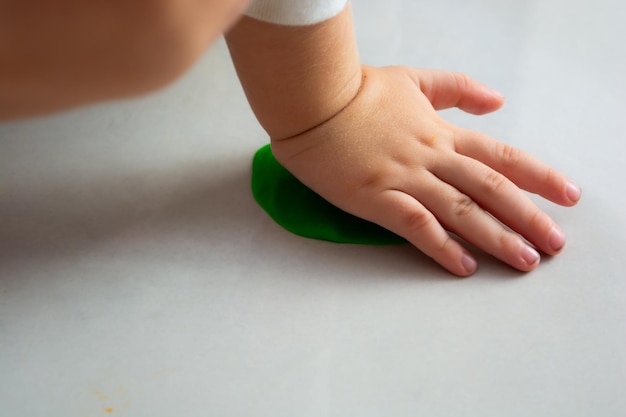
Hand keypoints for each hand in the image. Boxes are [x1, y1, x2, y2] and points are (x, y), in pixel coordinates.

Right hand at [271, 65, 580, 276]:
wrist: (312, 101)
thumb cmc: (358, 91)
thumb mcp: (414, 79)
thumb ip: (457, 87)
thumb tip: (497, 100)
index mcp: (440, 132)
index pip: (500, 156)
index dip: (539, 176)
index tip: (567, 195)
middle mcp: (431, 157)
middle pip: (490, 189)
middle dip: (528, 217)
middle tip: (555, 244)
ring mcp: (405, 178)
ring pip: (461, 210)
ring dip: (496, 237)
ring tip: (524, 260)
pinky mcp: (376, 197)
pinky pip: (416, 225)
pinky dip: (442, 246)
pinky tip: (464, 265)